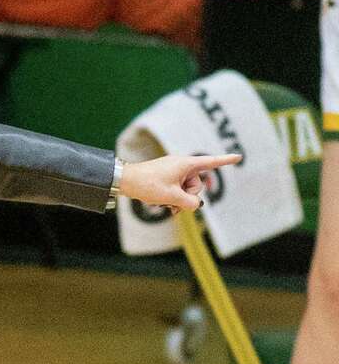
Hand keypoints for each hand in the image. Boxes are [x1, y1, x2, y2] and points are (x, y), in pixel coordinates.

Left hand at [119, 154, 239, 211]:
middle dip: (188, 196)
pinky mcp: (166, 178)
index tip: (239, 157)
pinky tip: (165, 206)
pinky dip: (173, 198)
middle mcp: (181, 166)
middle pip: (197, 184)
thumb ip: (189, 202)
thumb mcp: (171, 197)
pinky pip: (176, 190)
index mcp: (186, 164)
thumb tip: (196, 204)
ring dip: (179, 200)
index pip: (211, 162)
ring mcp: (173, 172)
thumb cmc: (148, 184)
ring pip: (186, 190)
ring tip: (166, 205)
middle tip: (174, 202)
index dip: (225, 161)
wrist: (125, 180)